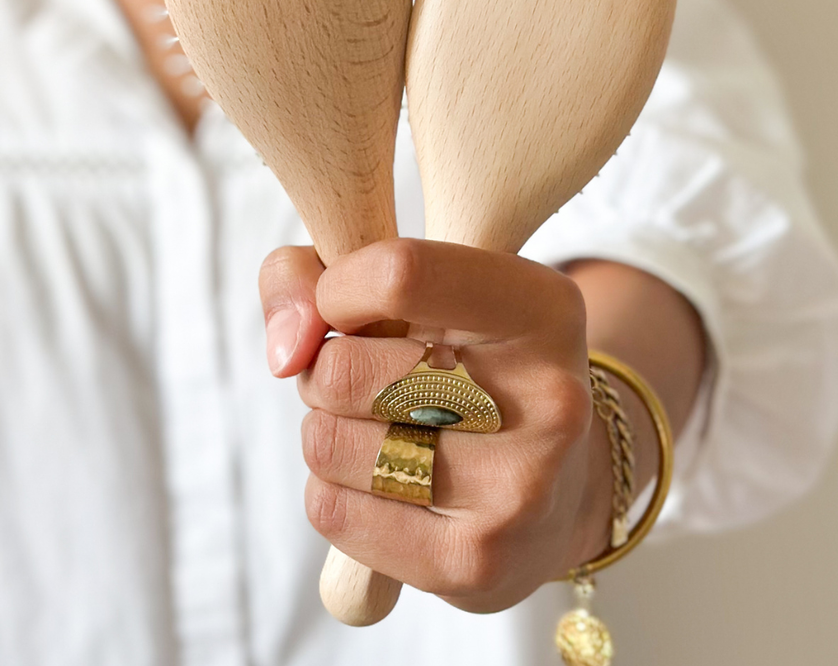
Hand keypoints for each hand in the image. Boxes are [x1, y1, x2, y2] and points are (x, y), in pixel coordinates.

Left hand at [259, 238, 615, 612]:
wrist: (553, 493)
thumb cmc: (459, 367)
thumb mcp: (411, 292)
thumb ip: (310, 275)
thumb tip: (284, 347)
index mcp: (541, 309)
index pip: (398, 275)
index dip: (336, 292)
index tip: (345, 311)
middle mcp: (547, 398)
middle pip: (343, 370)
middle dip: (322, 373)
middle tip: (366, 383)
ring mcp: (516, 488)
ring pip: (327, 443)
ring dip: (326, 433)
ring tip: (379, 432)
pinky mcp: (475, 563)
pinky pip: (331, 511)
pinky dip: (331, 493)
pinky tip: (382, 487)